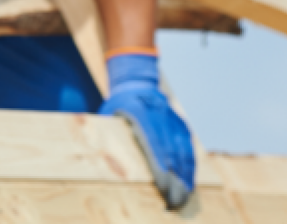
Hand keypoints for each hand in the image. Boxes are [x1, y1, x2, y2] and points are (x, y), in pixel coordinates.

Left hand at [100, 52, 193, 209]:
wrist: (137, 84)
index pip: (153, 143)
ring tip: (184, 197)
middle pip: (171, 151)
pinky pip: (189, 149)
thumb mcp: (108, 115)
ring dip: (185, 176)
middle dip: (175, 178)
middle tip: (174, 201)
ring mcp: (174, 120)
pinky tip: (189, 183)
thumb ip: (107, 134)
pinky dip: (190, 167)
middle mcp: (161, 116)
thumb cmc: (117, 105)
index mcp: (140, 113)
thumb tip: (97, 158)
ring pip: (184, 151)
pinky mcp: (182, 126)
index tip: (163, 187)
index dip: (160, 166)